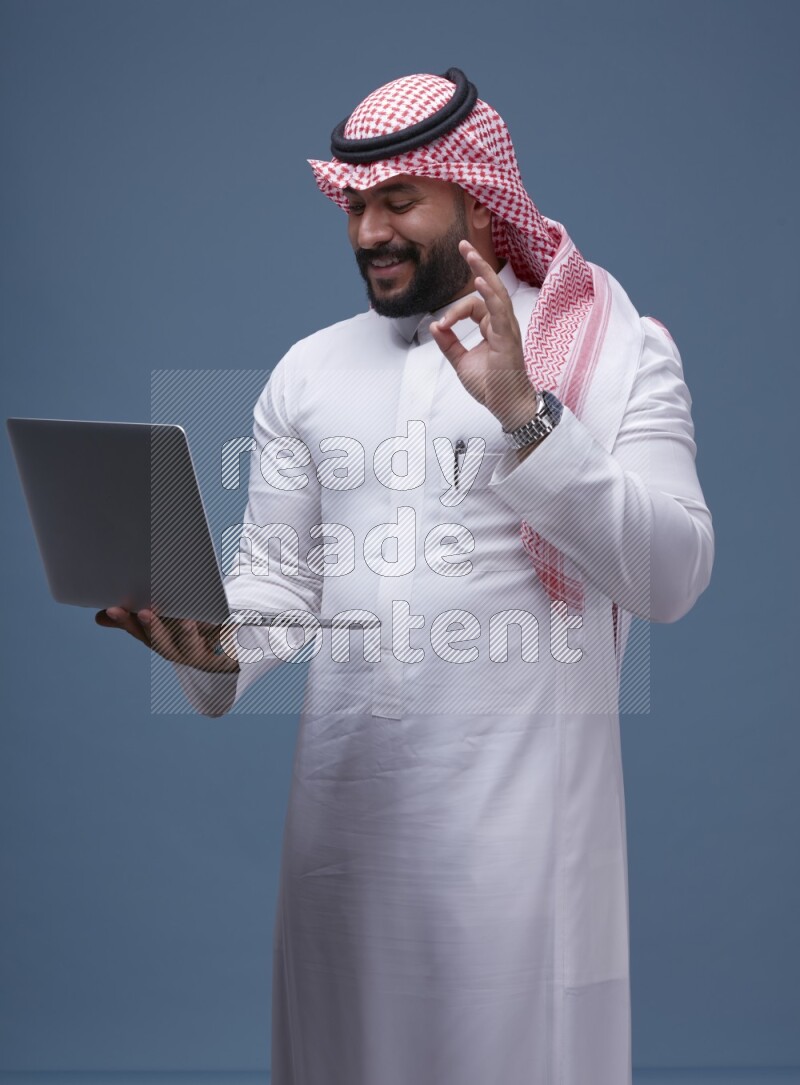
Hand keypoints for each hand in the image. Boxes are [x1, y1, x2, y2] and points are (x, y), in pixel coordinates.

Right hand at [95, 607, 239, 673]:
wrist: (225, 655)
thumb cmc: (187, 633)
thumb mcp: (160, 625)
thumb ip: (134, 620)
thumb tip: (100, 617)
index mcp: (159, 642)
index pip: (139, 633)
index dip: (125, 622)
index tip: (113, 609)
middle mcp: (177, 651)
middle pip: (162, 643)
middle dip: (152, 628)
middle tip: (144, 611)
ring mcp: (200, 653)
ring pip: (191, 646)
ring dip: (187, 634)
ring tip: (186, 621)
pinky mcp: (224, 651)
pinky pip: (224, 643)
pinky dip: (225, 635)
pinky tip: (227, 624)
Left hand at [430, 240, 538, 430]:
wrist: (505, 405)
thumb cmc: (490, 385)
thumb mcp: (461, 361)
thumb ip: (448, 343)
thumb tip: (434, 325)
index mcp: (492, 327)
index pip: (473, 306)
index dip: (454, 312)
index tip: (442, 326)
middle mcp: (501, 324)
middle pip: (489, 288)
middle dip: (477, 265)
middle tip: (464, 245)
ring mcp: (507, 329)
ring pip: (496, 294)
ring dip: (483, 272)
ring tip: (471, 253)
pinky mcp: (508, 338)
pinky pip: (500, 311)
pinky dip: (491, 295)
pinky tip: (481, 282)